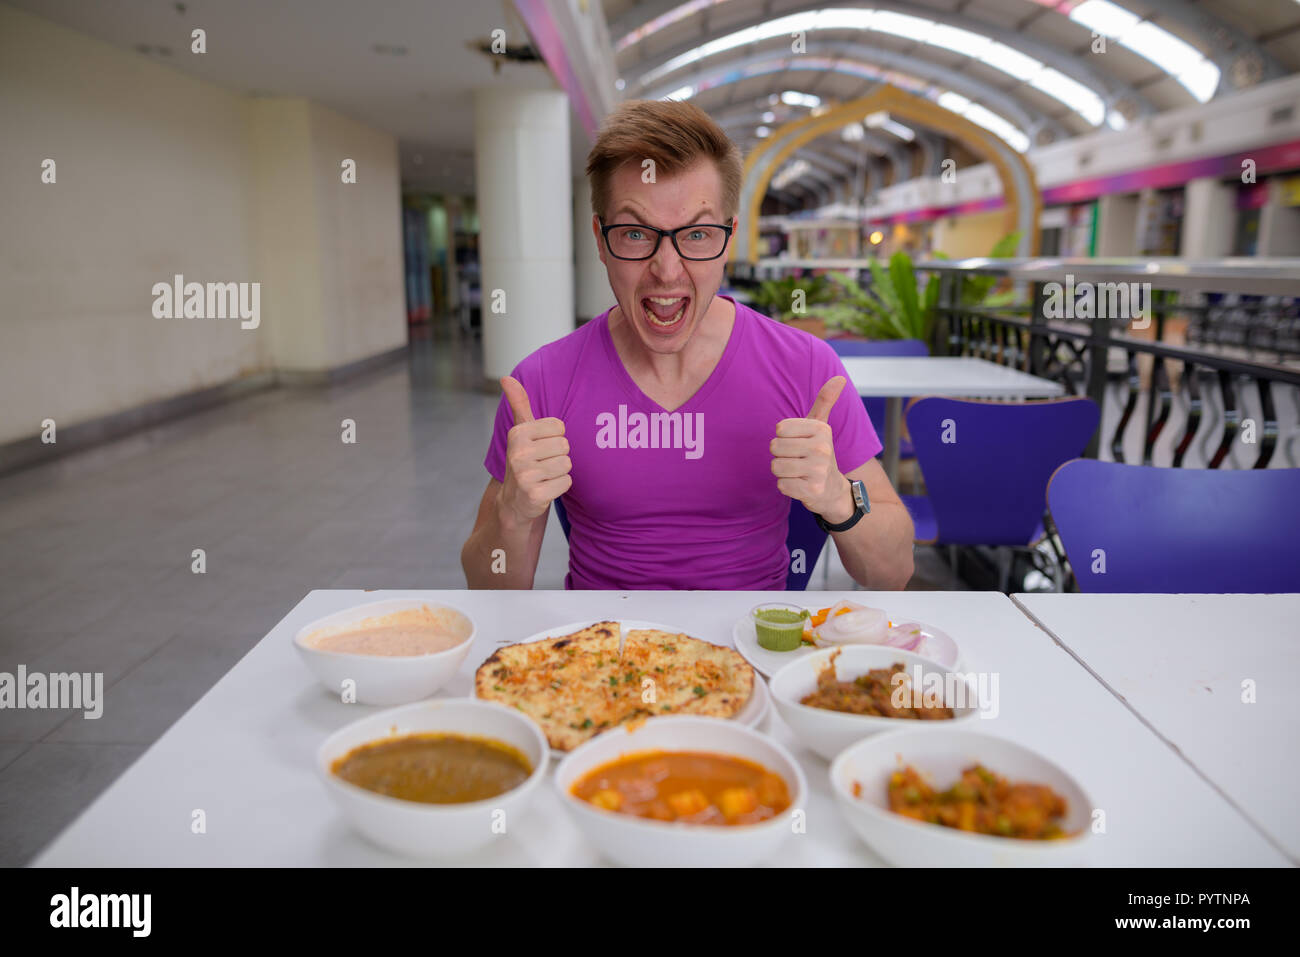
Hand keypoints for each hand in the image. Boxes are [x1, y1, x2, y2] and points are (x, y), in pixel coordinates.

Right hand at [498, 376, 571, 527]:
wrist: (514, 501)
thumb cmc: (524, 460)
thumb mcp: (521, 431)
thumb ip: (519, 404)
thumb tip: (506, 378)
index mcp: (518, 434)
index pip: (559, 427)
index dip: (554, 438)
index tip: (541, 447)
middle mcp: (518, 453)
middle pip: (565, 446)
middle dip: (558, 456)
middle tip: (543, 464)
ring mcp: (525, 475)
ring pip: (567, 464)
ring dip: (559, 472)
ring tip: (544, 476)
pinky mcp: (535, 494)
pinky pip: (566, 482)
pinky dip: (560, 487)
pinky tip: (545, 488)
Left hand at [770, 376, 851, 521]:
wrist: (833, 490)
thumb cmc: (819, 454)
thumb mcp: (821, 427)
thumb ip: (825, 401)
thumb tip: (839, 378)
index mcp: (821, 429)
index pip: (779, 429)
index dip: (783, 438)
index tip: (798, 444)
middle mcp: (822, 448)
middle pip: (775, 447)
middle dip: (781, 456)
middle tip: (798, 460)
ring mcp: (818, 470)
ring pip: (776, 466)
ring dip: (782, 472)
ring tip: (798, 472)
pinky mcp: (812, 490)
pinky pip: (781, 485)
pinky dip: (786, 486)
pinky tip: (800, 485)